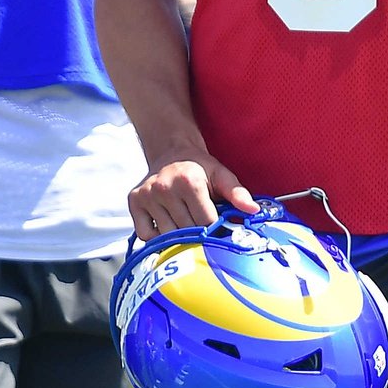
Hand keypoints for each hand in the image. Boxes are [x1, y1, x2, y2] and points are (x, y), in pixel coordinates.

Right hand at [126, 154, 256, 238]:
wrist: (171, 150)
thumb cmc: (200, 167)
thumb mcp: (221, 175)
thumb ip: (237, 193)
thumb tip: (253, 210)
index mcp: (189, 182)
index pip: (205, 223)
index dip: (213, 229)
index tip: (217, 227)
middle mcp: (164, 187)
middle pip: (186, 231)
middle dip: (196, 233)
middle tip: (200, 225)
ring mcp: (147, 195)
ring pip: (166, 236)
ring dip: (177, 235)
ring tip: (183, 220)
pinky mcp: (133, 201)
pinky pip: (146, 235)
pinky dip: (156, 236)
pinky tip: (166, 222)